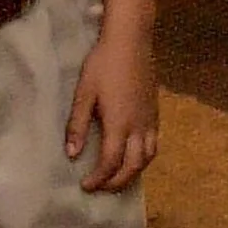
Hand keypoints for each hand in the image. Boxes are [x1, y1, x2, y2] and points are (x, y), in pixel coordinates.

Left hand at [67, 26, 159, 191]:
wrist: (131, 40)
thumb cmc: (103, 63)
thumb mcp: (84, 92)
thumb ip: (78, 125)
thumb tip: (72, 155)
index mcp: (119, 123)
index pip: (111, 162)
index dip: (98, 178)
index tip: (85, 185)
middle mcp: (138, 126)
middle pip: (133, 166)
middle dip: (117, 182)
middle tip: (100, 187)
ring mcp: (150, 119)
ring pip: (149, 157)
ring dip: (133, 173)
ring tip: (117, 177)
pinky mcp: (155, 112)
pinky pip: (154, 143)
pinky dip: (144, 157)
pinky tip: (133, 155)